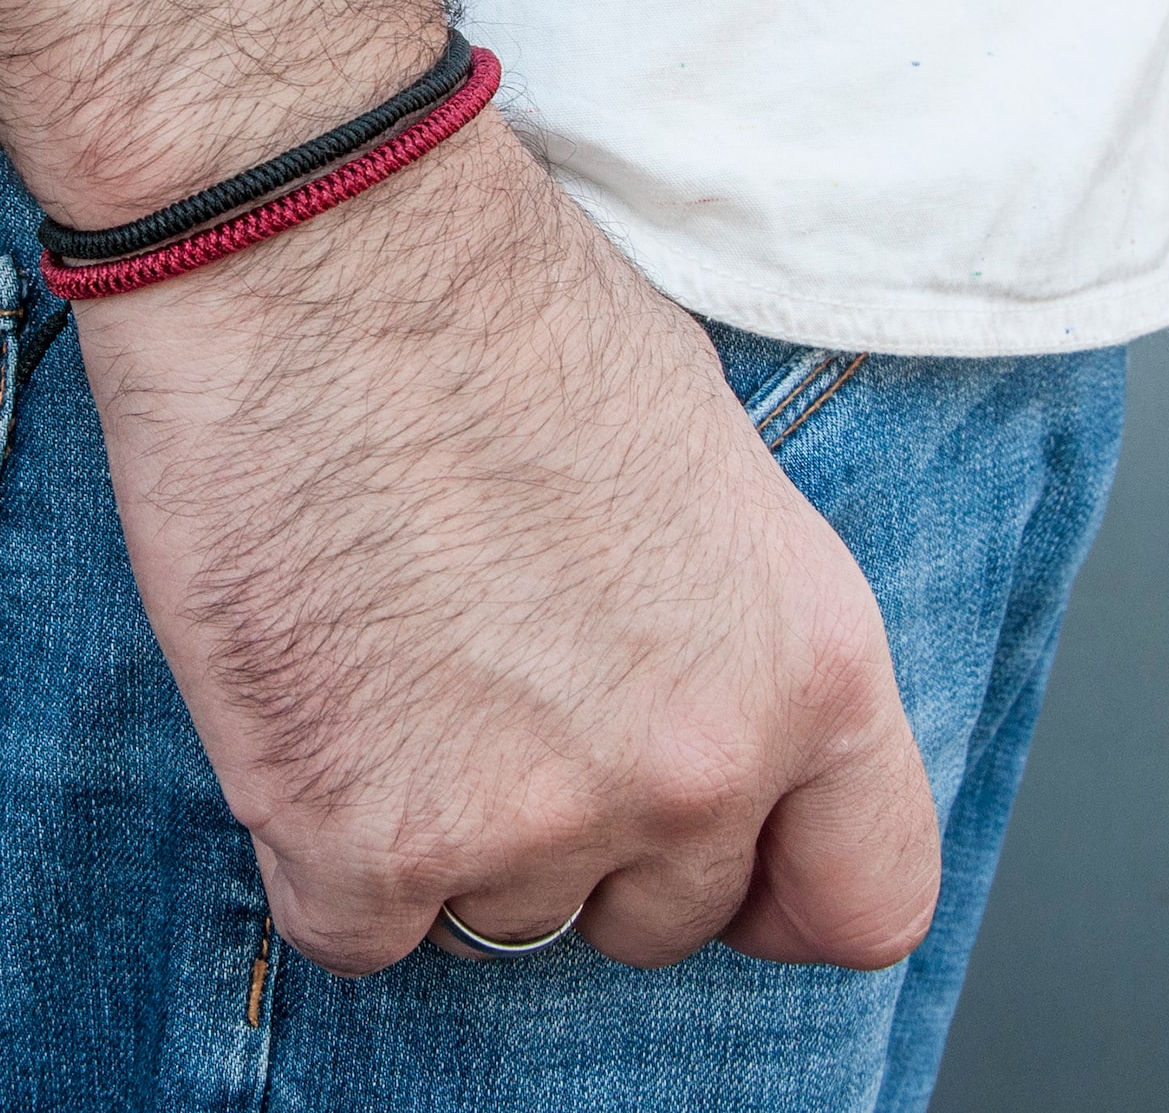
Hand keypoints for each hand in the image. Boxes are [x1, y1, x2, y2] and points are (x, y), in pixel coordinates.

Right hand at [73, 108, 939, 975]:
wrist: (314, 242)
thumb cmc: (489, 302)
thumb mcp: (696, 459)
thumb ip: (722, 633)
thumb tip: (677, 705)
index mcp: (802, 659)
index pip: (859, 894)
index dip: (772, 887)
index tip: (706, 858)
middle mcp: (692, 763)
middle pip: (653, 913)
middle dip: (579, 830)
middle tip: (486, 692)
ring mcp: (528, 815)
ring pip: (494, 913)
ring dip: (438, 819)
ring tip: (383, 655)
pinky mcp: (360, 834)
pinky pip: (356, 925)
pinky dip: (324, 842)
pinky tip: (310, 702)